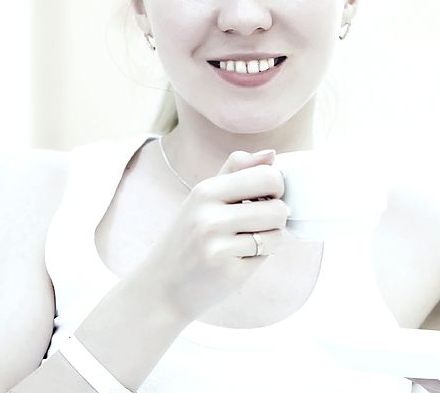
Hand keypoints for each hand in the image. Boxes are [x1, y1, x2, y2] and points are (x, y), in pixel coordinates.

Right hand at [137, 149, 288, 320]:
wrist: (161, 286)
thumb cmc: (188, 237)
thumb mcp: (203, 197)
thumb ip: (236, 170)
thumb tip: (272, 153)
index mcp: (206, 191)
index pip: (267, 176)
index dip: (276, 187)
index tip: (265, 196)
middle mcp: (209, 217)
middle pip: (277, 208)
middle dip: (277, 216)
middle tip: (260, 222)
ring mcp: (217, 247)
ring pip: (276, 234)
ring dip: (271, 239)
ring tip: (249, 241)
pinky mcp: (228, 272)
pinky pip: (266, 257)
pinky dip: (259, 258)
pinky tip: (238, 259)